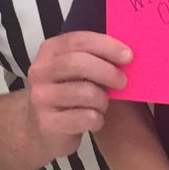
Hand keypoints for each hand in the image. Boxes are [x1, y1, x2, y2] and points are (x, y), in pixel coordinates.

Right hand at [25, 30, 131, 160]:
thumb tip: (127, 54)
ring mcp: (41, 97)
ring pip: (85, 92)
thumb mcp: (77, 70)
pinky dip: (98, 119)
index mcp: (50, 51)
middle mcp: (40, 71)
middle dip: (108, 72)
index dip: (106, 46)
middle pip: (78, 63)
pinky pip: (86, 117)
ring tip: (102, 104)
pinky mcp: (47, 122)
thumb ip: (95, 57)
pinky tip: (93, 119)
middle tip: (123, 81)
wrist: (42, 129)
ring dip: (103, 100)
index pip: (79, 40)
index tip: (128, 56)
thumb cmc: (68, 93)